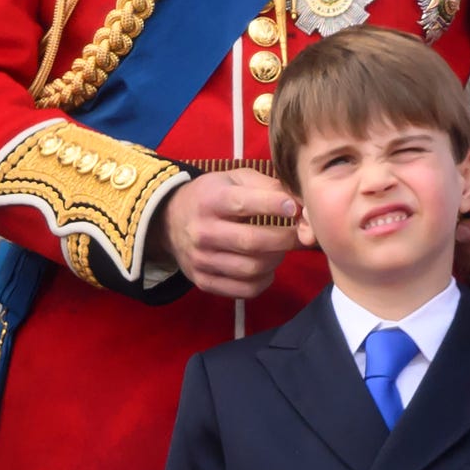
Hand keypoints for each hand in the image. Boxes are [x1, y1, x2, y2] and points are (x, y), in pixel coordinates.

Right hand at [147, 168, 299, 297]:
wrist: (169, 221)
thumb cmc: (211, 195)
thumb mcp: (233, 179)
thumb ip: (266, 186)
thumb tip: (300, 203)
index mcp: (211, 200)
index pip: (244, 204)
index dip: (274, 205)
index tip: (295, 208)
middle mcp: (203, 231)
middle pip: (252, 242)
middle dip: (285, 238)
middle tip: (300, 233)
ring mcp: (202, 260)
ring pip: (252, 269)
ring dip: (277, 259)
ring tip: (281, 249)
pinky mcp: (203, 282)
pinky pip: (244, 290)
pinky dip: (265, 281)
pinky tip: (267, 267)